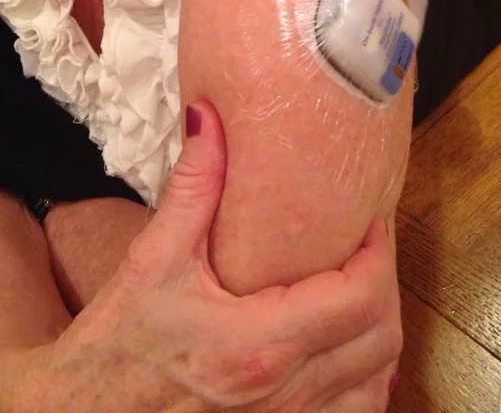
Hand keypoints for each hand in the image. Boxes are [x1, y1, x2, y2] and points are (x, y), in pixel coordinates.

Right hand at [9, 101, 401, 411]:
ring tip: (360, 290)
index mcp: (258, 343)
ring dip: (379, 333)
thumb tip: (209, 116)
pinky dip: (364, 379)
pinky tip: (344, 349)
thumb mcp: (153, 258)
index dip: (379, 252)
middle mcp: (283, 394)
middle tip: (367, 246)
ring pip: (376, 383)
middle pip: (382, 337)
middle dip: (386, 284)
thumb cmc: (115, 344)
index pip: (360, 297)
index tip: (367, 221)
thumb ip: (193, 185)